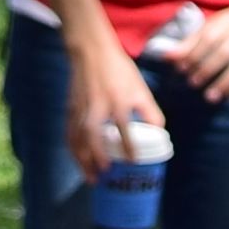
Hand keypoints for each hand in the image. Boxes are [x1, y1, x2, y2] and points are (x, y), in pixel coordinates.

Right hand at [68, 39, 164, 175]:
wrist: (91, 51)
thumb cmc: (119, 70)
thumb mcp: (140, 88)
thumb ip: (150, 112)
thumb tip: (159, 134)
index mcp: (118, 99)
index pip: (123, 126)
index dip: (128, 145)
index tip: (133, 161)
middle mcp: (98, 105)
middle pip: (93, 134)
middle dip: (97, 156)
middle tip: (105, 173)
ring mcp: (81, 107)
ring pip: (78, 137)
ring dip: (83, 159)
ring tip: (90, 178)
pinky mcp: (70, 108)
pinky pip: (69, 133)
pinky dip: (73, 150)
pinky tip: (79, 161)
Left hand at [166, 1, 228, 101]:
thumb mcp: (211, 26)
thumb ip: (190, 43)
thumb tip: (167, 57)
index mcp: (225, 25)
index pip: (208, 39)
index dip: (194, 55)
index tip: (182, 69)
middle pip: (224, 54)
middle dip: (207, 70)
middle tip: (193, 84)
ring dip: (226, 84)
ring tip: (210, 97)